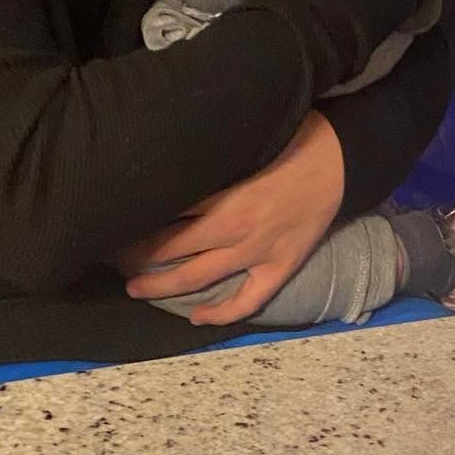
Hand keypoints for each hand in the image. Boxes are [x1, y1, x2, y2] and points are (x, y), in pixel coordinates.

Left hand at [120, 111, 344, 324]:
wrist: (342, 156)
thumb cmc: (291, 137)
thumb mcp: (242, 141)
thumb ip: (206, 154)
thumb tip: (166, 153)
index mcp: (219, 192)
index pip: (163, 213)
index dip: (133, 222)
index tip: (111, 223)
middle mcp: (231, 227)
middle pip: (170, 248)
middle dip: (136, 256)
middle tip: (112, 258)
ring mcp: (256, 252)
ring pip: (198, 278)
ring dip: (162, 286)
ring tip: (135, 289)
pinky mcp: (280, 266)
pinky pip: (247, 300)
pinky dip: (221, 314)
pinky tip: (196, 317)